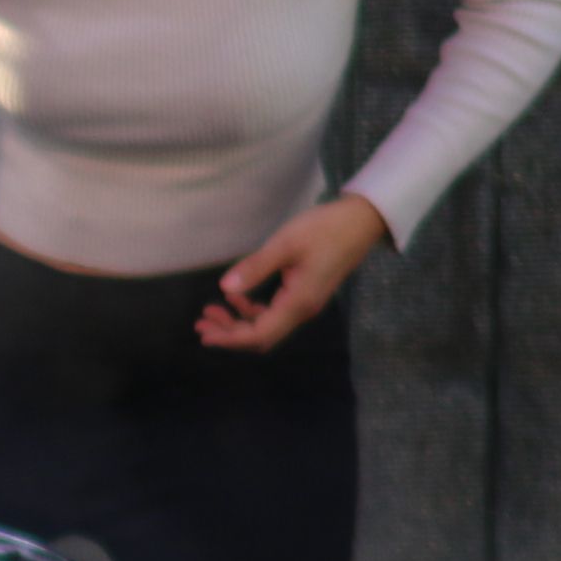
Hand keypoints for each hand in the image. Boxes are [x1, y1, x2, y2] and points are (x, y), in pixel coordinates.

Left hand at [202, 193, 388, 350]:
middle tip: (200, 324)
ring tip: (210, 312)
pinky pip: (274, 313)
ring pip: (267, 326)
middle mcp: (303, 309)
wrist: (360, 222)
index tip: (205, 335)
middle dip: (230, 334)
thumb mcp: (285, 244)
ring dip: (238, 323)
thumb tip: (226, 288)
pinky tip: (234, 298)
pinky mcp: (304, 294)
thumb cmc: (325, 229)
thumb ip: (256, 267)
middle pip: (262, 336)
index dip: (231, 339)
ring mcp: (305, 303)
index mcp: (299, 302)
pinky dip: (251, 311)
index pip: (260, 334)